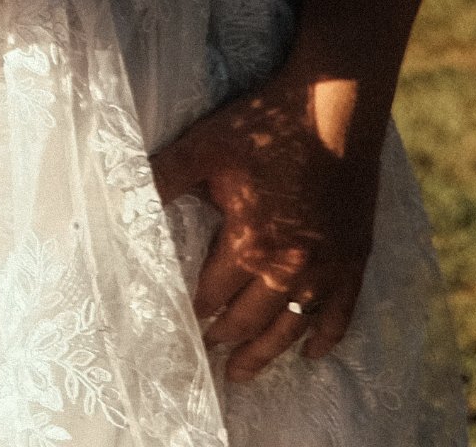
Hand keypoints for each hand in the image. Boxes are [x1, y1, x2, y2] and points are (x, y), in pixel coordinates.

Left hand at [149, 68, 384, 382]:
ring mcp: (328, 264)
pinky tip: (314, 352)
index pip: (214, 294)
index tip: (178, 329)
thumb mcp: (204, 146)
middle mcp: (291, 265)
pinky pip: (342, 309)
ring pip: (293, 324)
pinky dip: (327, 334)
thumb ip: (162, 177)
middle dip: (224, 341)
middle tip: (206, 361)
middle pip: (251, 319)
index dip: (195, 311)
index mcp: (251, 242)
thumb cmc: (268, 123)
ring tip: (243, 372)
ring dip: (267, 352)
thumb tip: (119, 193)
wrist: (337, 104)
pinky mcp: (355, 253)